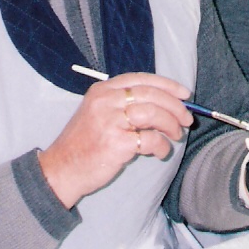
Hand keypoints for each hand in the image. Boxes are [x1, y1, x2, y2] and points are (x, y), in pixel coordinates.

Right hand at [38, 72, 192, 208]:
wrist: (61, 169)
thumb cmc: (84, 143)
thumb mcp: (98, 113)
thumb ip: (125, 105)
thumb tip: (166, 104)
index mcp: (102, 90)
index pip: (141, 79)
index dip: (167, 85)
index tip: (184, 94)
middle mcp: (106, 101)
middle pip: (151, 95)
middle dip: (175, 106)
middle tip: (186, 119)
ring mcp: (110, 121)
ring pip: (153, 114)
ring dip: (171, 125)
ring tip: (175, 136)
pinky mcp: (115, 143)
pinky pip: (150, 139)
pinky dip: (162, 146)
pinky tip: (161, 152)